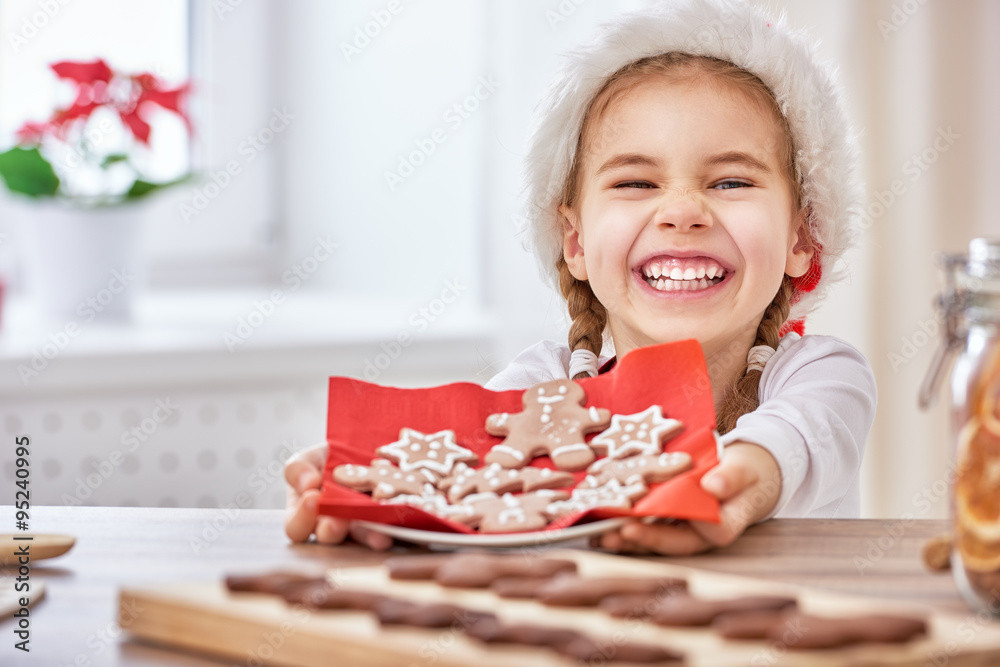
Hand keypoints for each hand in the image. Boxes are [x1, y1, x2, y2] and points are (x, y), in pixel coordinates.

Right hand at [283, 444, 392, 549]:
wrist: (369, 451)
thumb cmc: (331, 459)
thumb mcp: (310, 459)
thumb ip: (298, 469)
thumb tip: (307, 484)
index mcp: (307, 516)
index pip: (296, 527)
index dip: (301, 518)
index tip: (312, 497)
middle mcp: (334, 527)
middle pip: (328, 538)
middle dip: (333, 531)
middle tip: (338, 523)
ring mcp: (362, 528)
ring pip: (363, 538)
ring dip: (368, 537)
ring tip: (379, 536)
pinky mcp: (389, 524)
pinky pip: (392, 529)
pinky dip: (396, 526)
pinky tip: (401, 522)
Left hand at [595, 442, 780, 554]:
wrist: (745, 474)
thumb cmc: (748, 472)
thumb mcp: (745, 469)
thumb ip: (732, 477)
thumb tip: (713, 486)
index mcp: (726, 522)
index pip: (713, 531)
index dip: (689, 527)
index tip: (665, 517)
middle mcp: (703, 533)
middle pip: (676, 542)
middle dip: (646, 539)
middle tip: (619, 532)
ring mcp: (685, 530)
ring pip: (657, 539)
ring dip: (629, 539)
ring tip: (603, 535)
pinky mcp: (670, 523)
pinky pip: (648, 527)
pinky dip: (626, 525)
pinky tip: (603, 523)